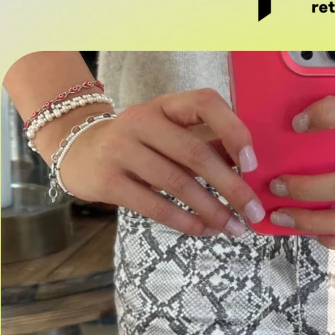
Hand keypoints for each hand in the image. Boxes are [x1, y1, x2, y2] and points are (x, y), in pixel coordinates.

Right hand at [55, 89, 265, 237]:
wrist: (79, 151)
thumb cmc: (141, 146)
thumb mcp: (171, 135)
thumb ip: (207, 145)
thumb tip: (251, 172)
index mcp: (165, 105)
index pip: (205, 103)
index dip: (234, 131)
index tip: (252, 164)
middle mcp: (142, 121)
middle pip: (196, 154)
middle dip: (233, 188)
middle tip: (255, 212)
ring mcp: (122, 149)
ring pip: (178, 184)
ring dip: (213, 211)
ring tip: (236, 228)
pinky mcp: (109, 180)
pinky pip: (155, 206)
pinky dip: (186, 222)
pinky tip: (206, 231)